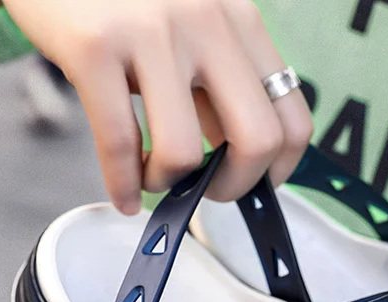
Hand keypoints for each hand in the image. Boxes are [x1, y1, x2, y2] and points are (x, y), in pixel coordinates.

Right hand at [3, 0, 312, 213]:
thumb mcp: (192, 24)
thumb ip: (219, 81)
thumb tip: (235, 155)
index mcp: (240, 21)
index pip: (293, 118)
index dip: (280, 169)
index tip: (258, 185)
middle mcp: (207, 23)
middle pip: (257, 142)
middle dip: (234, 187)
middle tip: (207, 190)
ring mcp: (151, 33)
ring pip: (184, 152)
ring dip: (169, 184)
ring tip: (153, 177)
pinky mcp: (94, 45)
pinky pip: (120, 143)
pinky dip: (123, 184)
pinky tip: (124, 194)